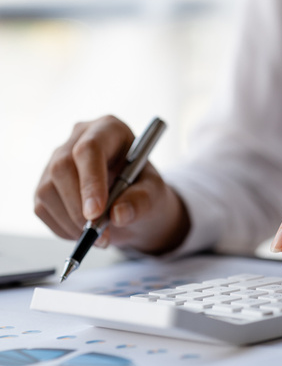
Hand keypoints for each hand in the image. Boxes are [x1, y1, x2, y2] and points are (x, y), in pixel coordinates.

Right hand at [34, 115, 189, 252]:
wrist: (131, 203)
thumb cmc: (144, 190)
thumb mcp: (154, 193)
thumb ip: (141, 201)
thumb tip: (119, 215)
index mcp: (109, 129)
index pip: (90, 149)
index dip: (90, 181)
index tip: (96, 213)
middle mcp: (78, 138)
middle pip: (62, 167)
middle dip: (78, 208)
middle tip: (100, 236)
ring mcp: (56, 160)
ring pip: (47, 191)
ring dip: (71, 222)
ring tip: (99, 236)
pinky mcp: (45, 183)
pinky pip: (42, 208)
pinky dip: (63, 228)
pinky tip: (85, 230)